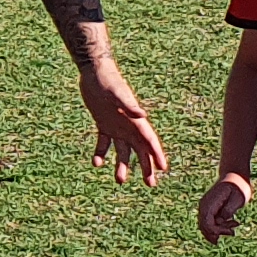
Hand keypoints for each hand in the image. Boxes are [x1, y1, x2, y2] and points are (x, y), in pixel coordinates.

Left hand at [79, 60, 167, 182]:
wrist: (94, 72)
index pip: (150, 140)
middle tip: (150, 184)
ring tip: (119, 180)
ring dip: (123, 165)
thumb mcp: (117, 93)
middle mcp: (129, 125)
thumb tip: (142, 116)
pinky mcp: (103, 124)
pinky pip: (104, 143)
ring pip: (123, 151)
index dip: (156, 154)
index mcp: (136, 120)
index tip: (163, 168)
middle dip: (146, 167)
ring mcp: (117, 126)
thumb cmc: (108, 80)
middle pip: (140, 150)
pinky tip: (96, 163)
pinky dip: (101, 153)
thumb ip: (129, 105)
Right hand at [195, 170, 253, 241]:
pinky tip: (232, 224)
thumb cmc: (239, 186)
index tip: (230, 231)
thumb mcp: (238, 198)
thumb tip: (220, 220)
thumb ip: (229, 209)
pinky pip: (210, 222)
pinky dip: (219, 226)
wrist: (235, 176)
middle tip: (232, 232)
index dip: (216, 231)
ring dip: (219, 230)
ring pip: (205, 226)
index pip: (207, 222)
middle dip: (217, 233)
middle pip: (204, 226)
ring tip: (234, 225)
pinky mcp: (209, 209)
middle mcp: (204, 205)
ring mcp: (205, 207)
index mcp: (210, 201)